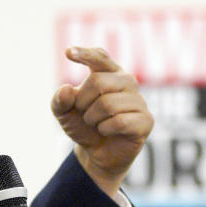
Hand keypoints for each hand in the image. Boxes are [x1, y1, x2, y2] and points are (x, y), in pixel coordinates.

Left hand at [51, 46, 153, 197]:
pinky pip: (120, 122)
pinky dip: (105, 129)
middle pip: (97, 82)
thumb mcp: (64, 113)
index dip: (85, 54)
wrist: (97, 154)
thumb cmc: (84, 126)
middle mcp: (126, 82)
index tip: (68, 53)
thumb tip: (66, 90)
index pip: (99, 57)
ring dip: (93, 118)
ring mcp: (139, 100)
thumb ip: (59, 101)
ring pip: (107, 104)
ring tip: (97, 124)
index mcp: (108, 73)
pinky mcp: (146, 121)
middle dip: (82, 102)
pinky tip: (107, 131)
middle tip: (84, 113)